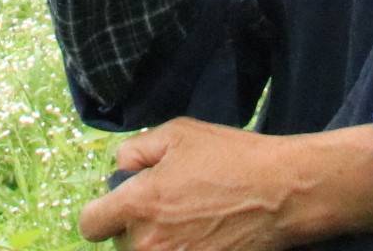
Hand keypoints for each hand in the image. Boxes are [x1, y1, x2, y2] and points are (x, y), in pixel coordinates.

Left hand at [76, 119, 309, 250]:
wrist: (282, 192)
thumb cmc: (231, 158)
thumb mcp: (178, 133)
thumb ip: (136, 150)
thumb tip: (120, 169)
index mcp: (138, 204)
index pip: (90, 225)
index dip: (103, 213)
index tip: (121, 207)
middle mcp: (149, 243)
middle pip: (122, 245)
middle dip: (137, 227)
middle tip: (169, 208)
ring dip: (159, 243)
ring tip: (190, 222)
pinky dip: (185, 249)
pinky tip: (205, 235)